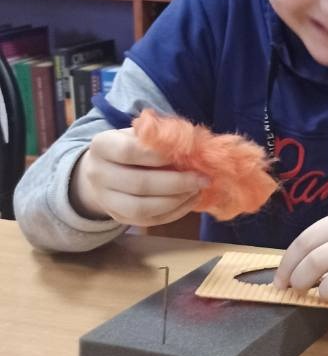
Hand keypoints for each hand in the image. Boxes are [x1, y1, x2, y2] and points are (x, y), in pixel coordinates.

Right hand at [70, 129, 208, 226]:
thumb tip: (193, 145)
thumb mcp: (139, 134)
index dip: (159, 155)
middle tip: (202, 178)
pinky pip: (148, 220)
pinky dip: (174, 213)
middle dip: (176, 183)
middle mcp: (97, 174)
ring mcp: (106, 200)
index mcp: (102, 145)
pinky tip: (190, 201)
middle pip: (139, 184)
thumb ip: (159, 137)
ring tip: (197, 190)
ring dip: (176, 201)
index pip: (129, 152)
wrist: (103, 171)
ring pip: (142, 208)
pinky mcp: (119, 217)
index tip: (185, 155)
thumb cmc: (129, 146)